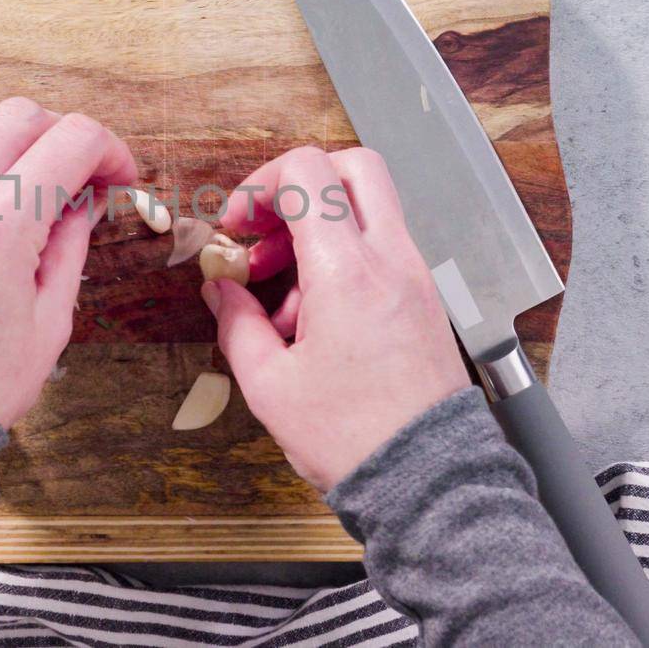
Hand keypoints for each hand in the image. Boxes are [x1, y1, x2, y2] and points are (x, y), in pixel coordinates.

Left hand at [0, 98, 137, 426]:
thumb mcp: (50, 322)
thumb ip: (70, 247)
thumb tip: (84, 202)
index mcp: (0, 225)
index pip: (70, 140)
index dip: (111, 151)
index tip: (121, 179)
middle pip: (20, 115)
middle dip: (64, 135)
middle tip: (85, 178)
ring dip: (15, 140)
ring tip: (36, 185)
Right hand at [202, 146, 469, 491]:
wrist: (426, 480)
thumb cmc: (354, 438)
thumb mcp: (269, 384)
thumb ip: (237, 324)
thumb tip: (222, 291)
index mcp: (349, 272)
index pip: (307, 172)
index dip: (260, 184)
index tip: (237, 223)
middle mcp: (391, 261)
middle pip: (353, 166)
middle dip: (298, 184)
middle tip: (265, 228)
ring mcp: (416, 277)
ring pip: (368, 208)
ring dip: (318, 228)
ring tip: (282, 289)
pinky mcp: (425, 300)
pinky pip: (381, 250)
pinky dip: (344, 259)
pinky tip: (315, 315)